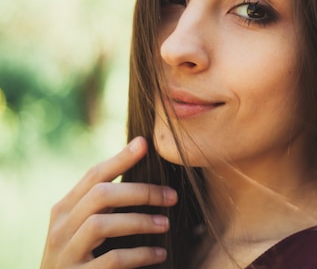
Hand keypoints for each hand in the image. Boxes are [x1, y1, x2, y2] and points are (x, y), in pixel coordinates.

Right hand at [40, 136, 177, 268]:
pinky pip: (111, 260)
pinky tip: (159, 254)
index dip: (119, 158)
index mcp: (64, 210)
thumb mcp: (83, 228)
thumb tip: (141, 164)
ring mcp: (65, 254)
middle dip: (141, 191)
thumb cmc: (83, 258)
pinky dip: (140, 254)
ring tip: (166, 224)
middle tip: (172, 196)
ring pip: (101, 224)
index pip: (93, 176)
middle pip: (100, 195)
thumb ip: (104, 204)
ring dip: (140, 221)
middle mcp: (60, 228)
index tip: (145, 144)